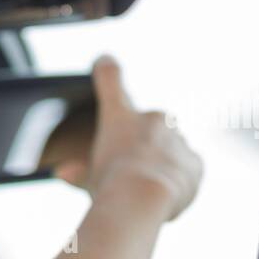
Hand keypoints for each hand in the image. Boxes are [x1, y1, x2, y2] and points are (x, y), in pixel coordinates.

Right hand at [54, 56, 202, 220]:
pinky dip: (178, 182)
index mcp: (120, 116)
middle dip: (142, 145)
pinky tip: (165, 196)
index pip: (110, 80)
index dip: (105, 68)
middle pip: (148, 126)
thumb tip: (62, 172)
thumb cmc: (109, 184)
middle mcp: (152, 118)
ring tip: (147, 191)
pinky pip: (186, 170)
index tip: (104, 60)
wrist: (143, 198)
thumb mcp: (88, 179)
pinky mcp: (196, 161)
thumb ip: (78, 173)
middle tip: (130, 172)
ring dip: (161, 164)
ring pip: (169, 149)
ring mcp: (178, 137)